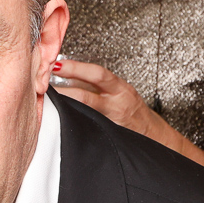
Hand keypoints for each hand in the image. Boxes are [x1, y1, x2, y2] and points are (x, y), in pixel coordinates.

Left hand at [51, 58, 203, 178]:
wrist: (157, 139)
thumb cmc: (134, 115)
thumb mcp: (120, 94)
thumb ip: (96, 87)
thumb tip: (64, 75)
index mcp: (121, 89)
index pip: (98, 74)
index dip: (77, 68)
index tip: (57, 63)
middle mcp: (118, 103)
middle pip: (89, 91)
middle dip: (67, 83)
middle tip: (46, 78)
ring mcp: (113, 120)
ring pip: (87, 110)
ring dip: (66, 104)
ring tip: (47, 100)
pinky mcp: (110, 135)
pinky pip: (89, 128)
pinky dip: (74, 124)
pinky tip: (58, 123)